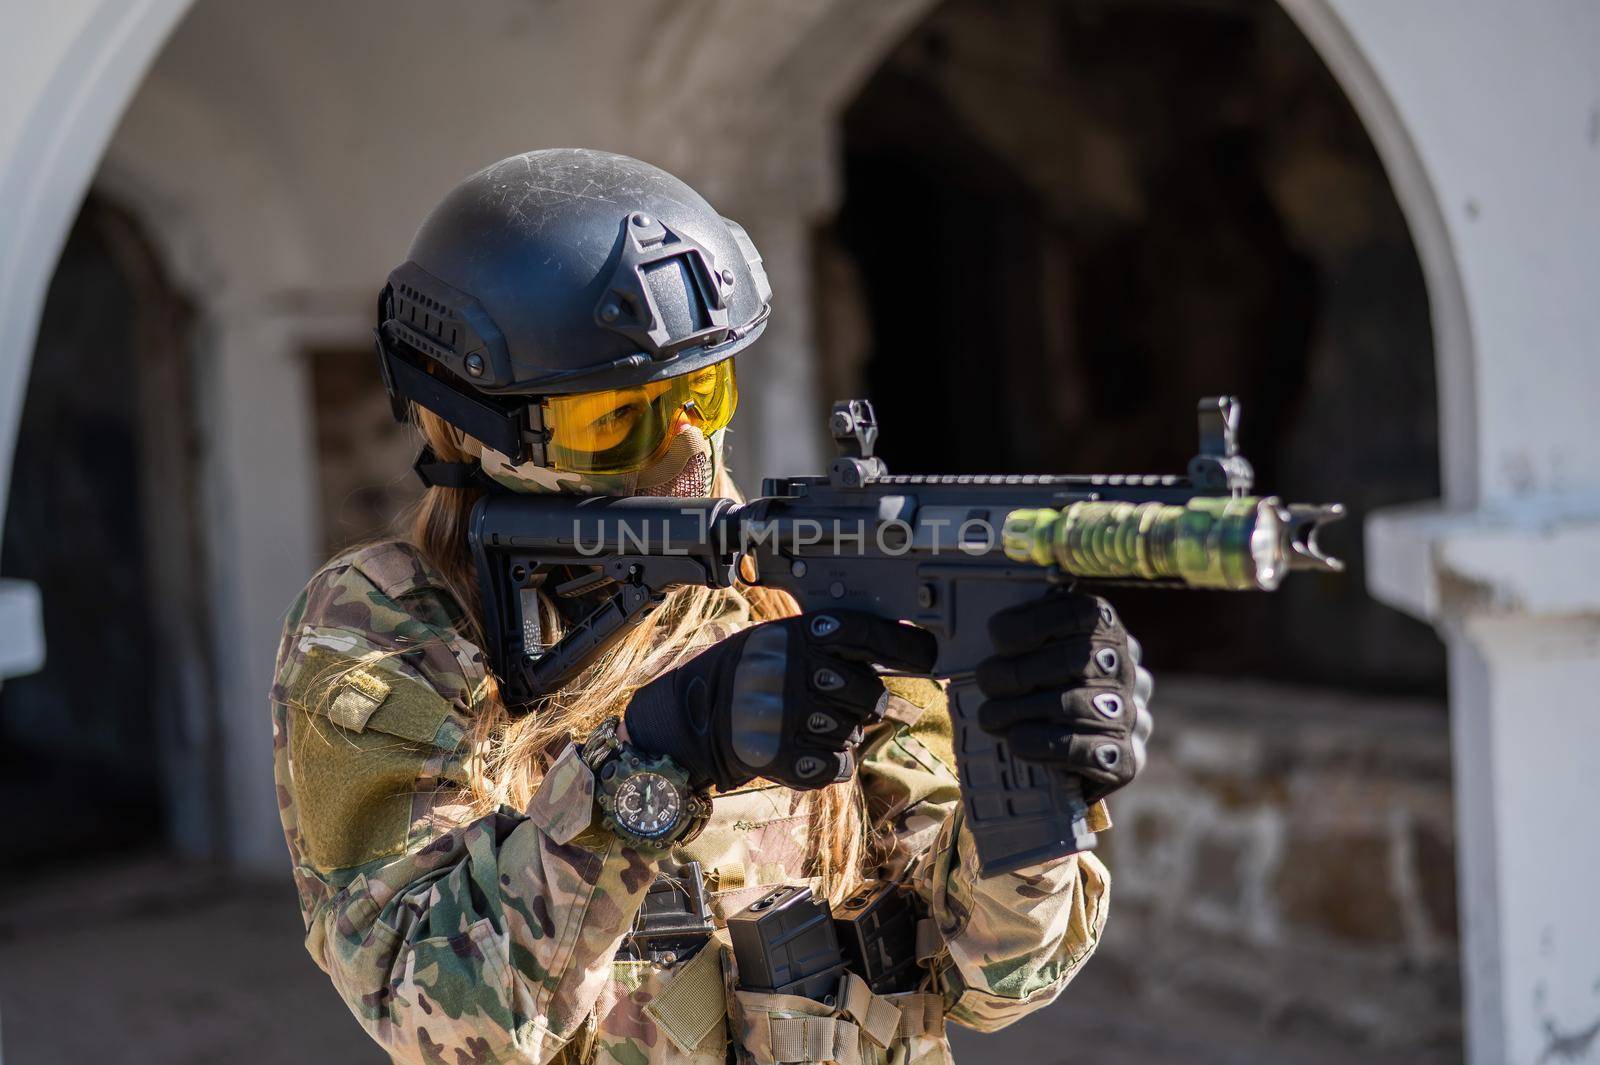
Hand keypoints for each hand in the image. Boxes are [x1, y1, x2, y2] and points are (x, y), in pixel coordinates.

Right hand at [624, 611, 936, 790]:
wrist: (696, 714)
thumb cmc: (752, 671)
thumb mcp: (790, 636)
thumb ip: (843, 637)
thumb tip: (912, 634)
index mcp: (805, 635)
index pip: (874, 637)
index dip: (910, 649)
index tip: (930, 658)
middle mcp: (802, 672)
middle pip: (873, 698)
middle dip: (859, 704)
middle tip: (827, 698)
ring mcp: (794, 717)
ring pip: (854, 734)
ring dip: (836, 733)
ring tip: (800, 721)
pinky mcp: (786, 758)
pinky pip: (838, 766)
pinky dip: (825, 762)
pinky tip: (799, 747)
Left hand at [974, 591, 1153, 803]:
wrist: (1067, 766)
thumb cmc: (1038, 698)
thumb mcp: (1026, 658)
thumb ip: (1007, 637)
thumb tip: (936, 627)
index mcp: (1107, 633)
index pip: (1083, 612)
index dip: (1036, 621)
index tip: (995, 634)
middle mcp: (1129, 669)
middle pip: (1077, 659)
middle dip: (1020, 670)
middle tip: (984, 681)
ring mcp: (1134, 716)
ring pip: (1077, 704)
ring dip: (1022, 711)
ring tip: (990, 717)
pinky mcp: (1126, 759)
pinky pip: (1086, 749)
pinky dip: (1044, 744)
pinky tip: (1018, 742)